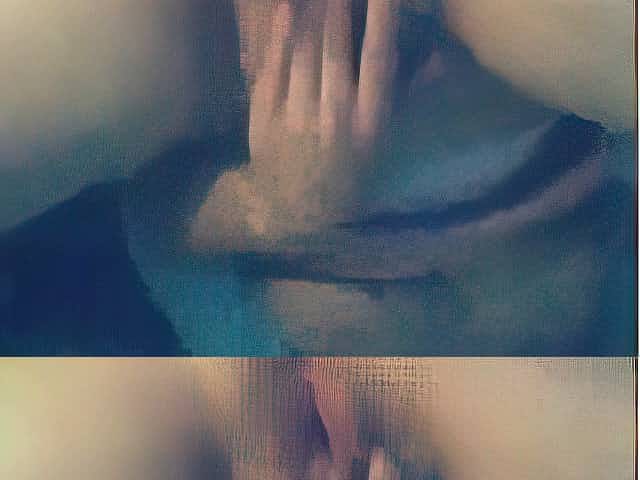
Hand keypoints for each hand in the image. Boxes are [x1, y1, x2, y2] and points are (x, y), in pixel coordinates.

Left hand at [192, 0, 400, 249]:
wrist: (291, 206)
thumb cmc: (346, 174)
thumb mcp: (381, 146)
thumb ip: (404, 100)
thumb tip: (436, 59)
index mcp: (368, 124)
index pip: (378, 60)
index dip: (382, 19)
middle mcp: (334, 115)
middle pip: (336, 46)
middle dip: (338, 5)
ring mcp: (296, 113)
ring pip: (303, 50)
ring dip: (310, 12)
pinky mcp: (265, 113)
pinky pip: (272, 65)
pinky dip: (278, 34)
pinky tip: (284, 7)